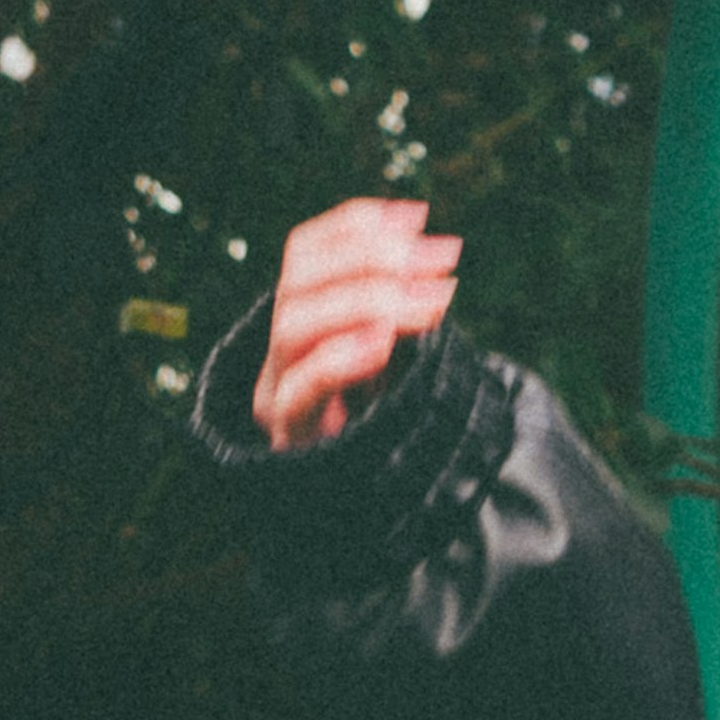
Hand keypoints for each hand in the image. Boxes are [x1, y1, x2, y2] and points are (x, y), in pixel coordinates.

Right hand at [254, 197, 458, 451]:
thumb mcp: (391, 353)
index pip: (304, 252)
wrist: (363, 504)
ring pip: (294, 327)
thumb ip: (397, 304)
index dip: (355, 225)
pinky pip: (302, 390)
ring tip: (434, 300)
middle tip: (442, 256)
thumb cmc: (384, 417)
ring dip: (369, 300)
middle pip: (298, 283)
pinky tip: (386, 342)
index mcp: (299, 321)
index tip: (417, 215)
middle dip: (373, 258)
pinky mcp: (291, 436)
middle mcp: (278, 353)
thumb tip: (429, 242)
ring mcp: (277, 395)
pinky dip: (343, 357)